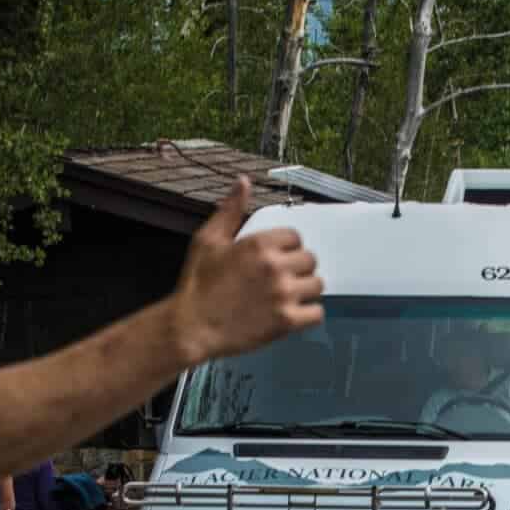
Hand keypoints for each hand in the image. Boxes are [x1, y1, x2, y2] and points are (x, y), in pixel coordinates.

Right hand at [170, 177, 323, 365]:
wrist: (191, 327)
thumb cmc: (197, 284)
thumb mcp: (208, 240)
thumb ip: (230, 211)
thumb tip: (244, 182)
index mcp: (259, 244)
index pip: (295, 237)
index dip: (286, 248)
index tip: (274, 259)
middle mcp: (275, 266)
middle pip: (310, 260)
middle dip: (297, 268)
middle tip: (280, 279)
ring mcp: (283, 294)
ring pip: (317, 285)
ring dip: (305, 290)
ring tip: (287, 296)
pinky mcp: (286, 321)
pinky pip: (317, 313)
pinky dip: (308, 314)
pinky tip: (293, 314)